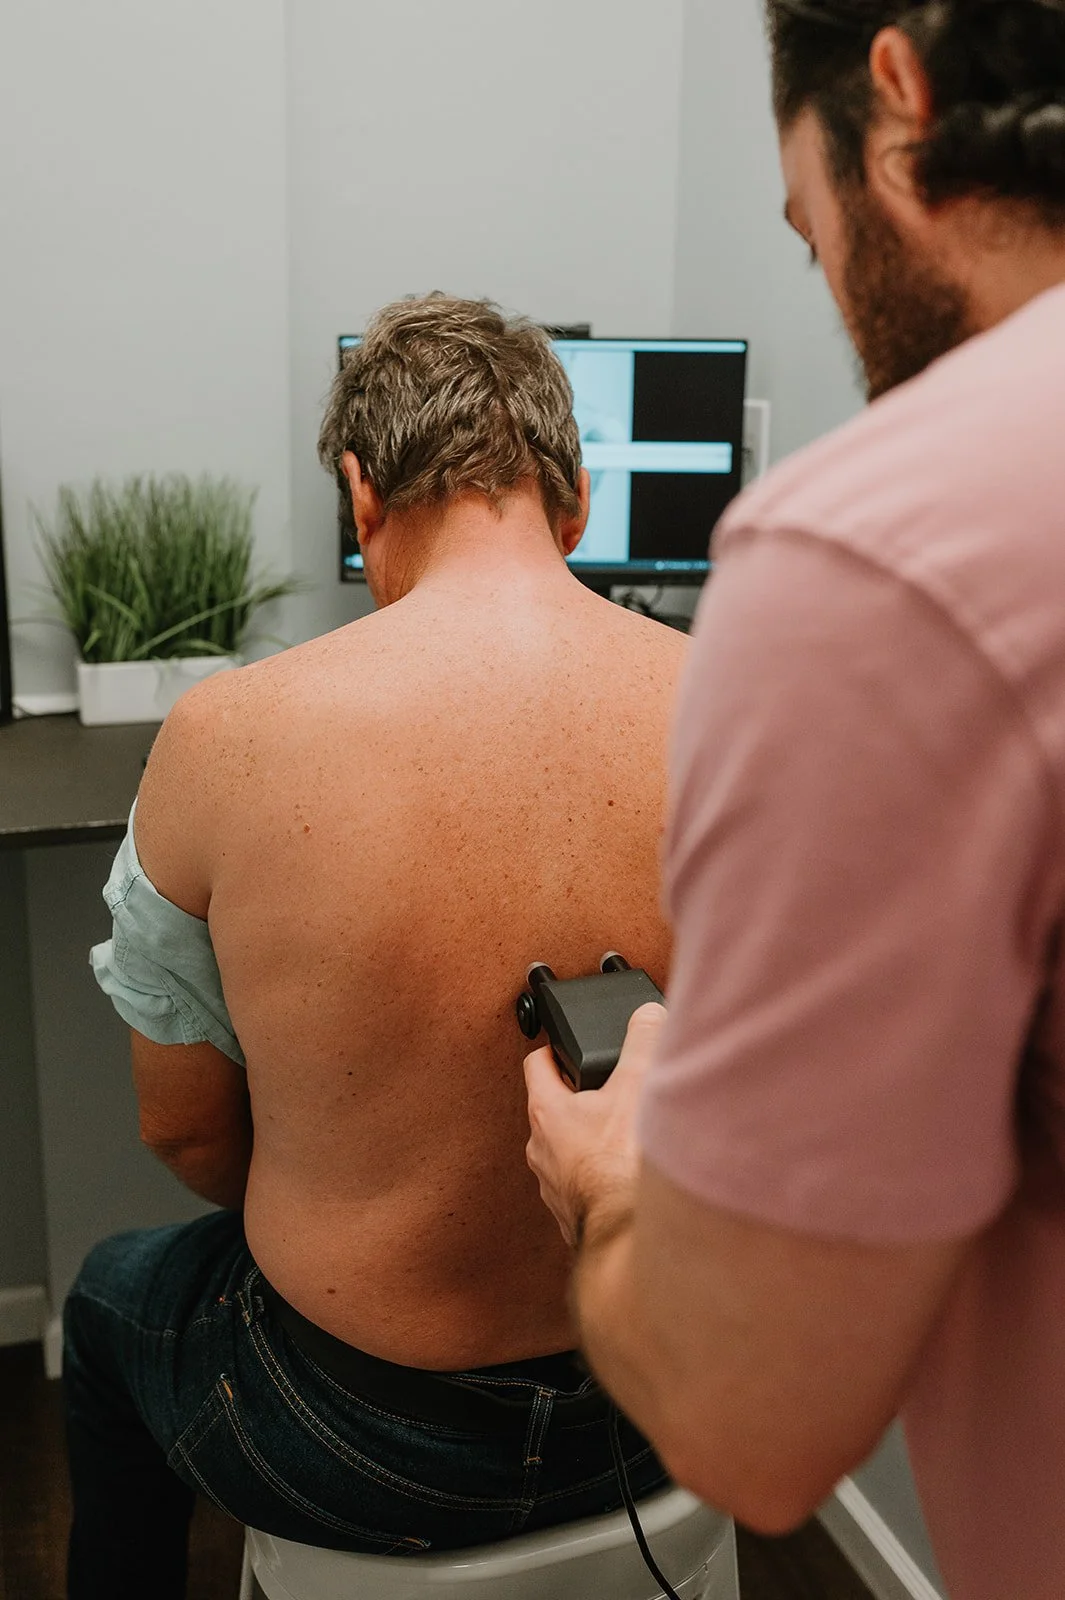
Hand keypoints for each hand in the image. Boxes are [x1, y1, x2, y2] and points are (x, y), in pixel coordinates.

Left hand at [524, 1003, 666, 1248]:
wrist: (628, 1235)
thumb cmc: (621, 1165)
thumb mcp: (636, 1086)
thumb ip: (642, 1043)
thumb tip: (647, 1014)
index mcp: (546, 1113)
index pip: (536, 1064)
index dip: (552, 1049)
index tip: (566, 1045)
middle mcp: (540, 1150)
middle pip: (552, 1109)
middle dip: (578, 1097)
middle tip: (606, 1089)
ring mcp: (553, 1185)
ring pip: (565, 1150)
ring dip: (589, 1140)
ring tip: (621, 1132)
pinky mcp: (572, 1213)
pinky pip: (581, 1184)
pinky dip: (598, 1175)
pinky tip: (625, 1173)